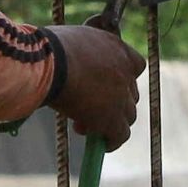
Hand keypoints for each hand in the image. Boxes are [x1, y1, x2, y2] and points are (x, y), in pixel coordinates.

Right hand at [45, 23, 145, 151]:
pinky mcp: (113, 119)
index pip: (136, 65)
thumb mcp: (75, 43)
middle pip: (131, 93)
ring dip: (111, 121)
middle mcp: (125, 72)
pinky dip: (112, 140)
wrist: (51, 64)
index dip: (125, 77)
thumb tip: (76, 64)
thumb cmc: (51, 49)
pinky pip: (120, 135)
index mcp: (117, 48)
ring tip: (85, 124)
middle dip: (114, 101)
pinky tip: (101, 143)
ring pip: (128, 116)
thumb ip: (86, 55)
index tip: (110, 84)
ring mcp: (122, 97)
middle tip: (91, 107)